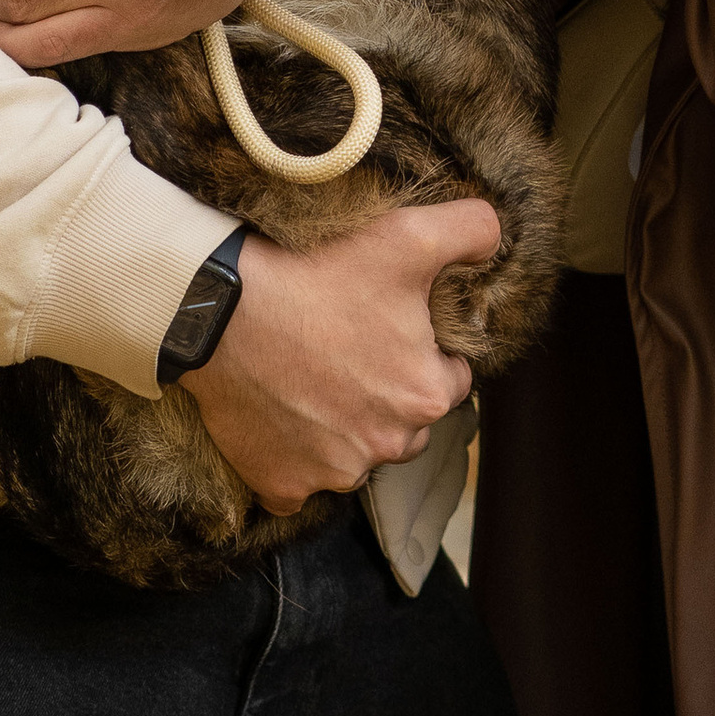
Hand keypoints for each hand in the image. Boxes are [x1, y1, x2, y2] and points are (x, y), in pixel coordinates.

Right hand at [182, 197, 495, 511]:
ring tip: (310, 375)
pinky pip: (299, 485)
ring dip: (343, 428)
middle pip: (404, 424)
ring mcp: (331, 472)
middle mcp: (385, 446)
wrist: (217, 307)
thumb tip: (496, 238)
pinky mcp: (282, 485)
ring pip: (356, 454)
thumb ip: (471, 231)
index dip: (422, 350)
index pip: (449, 380)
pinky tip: (280, 418)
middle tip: (346, 348)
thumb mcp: (407, 235)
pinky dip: (293, 460)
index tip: (385, 325)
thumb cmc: (314, 271)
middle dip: (386, 394)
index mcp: (425, 396)